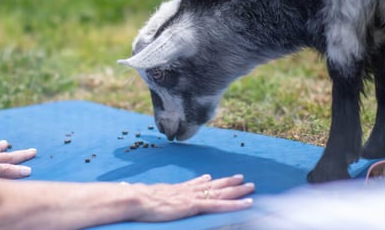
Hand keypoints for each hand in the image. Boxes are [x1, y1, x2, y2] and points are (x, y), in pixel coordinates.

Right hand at [131, 174, 255, 221]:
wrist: (135, 199)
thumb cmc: (136, 200)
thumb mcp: (146, 197)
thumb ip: (152, 196)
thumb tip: (143, 191)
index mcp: (176, 190)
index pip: (196, 185)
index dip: (207, 181)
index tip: (214, 177)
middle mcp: (187, 191)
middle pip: (213, 186)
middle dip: (228, 182)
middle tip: (241, 178)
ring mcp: (192, 198)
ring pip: (220, 193)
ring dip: (236, 190)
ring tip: (249, 186)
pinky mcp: (194, 206)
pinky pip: (219, 205)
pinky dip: (234, 204)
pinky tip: (246, 203)